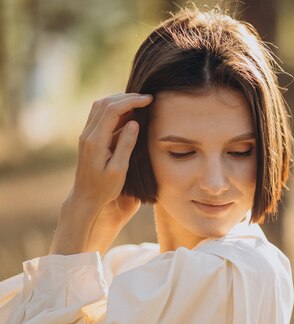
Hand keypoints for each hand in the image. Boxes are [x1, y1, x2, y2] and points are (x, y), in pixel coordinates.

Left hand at [50, 93, 152, 254]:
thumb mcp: (119, 169)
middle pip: (105, 103)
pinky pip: (99, 115)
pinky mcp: (89, 138)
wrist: (85, 197)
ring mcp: (86, 135)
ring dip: (119, 101)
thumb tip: (134, 122)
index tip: (149, 100)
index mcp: (96, 140)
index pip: (112, 110)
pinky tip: (128, 114)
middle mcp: (88, 134)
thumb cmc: (104, 188)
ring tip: (138, 103)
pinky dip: (114, 109)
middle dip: (126, 97)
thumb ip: (126, 145)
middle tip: (146, 99)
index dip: (131, 101)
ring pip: (100, 106)